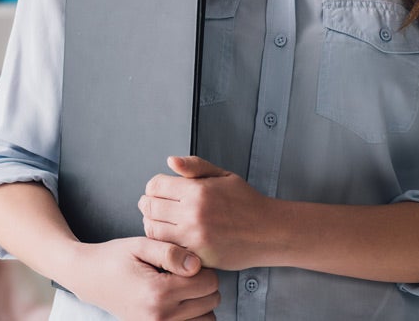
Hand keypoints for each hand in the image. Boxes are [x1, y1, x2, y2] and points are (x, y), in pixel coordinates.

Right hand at [66, 236, 218, 320]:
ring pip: (207, 319)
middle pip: (211, 301)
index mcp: (158, 292)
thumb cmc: (115, 258)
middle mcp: (160, 317)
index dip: (204, 267)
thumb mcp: (140, 245)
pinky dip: (194, 315)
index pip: (207, 282)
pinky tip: (180, 301)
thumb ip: (170, 252)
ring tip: (183, 287)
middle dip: (205, 283)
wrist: (89, 278)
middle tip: (187, 272)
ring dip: (201, 302)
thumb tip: (197, 265)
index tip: (189, 260)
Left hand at [140, 156, 273, 270]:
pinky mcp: (197, 257)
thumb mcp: (223, 175)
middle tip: (154, 206)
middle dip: (149, 204)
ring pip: (153, 230)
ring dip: (152, 224)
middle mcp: (193, 215)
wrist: (269, 232)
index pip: (155, 186)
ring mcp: (194, 238)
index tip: (159, 189)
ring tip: (161, 221)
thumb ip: (194, 166)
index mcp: (198, 191)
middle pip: (150, 207)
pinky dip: (164, 243)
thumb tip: (171, 161)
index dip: (154, 186)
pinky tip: (171, 237)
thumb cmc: (246, 202)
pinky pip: (167, 249)